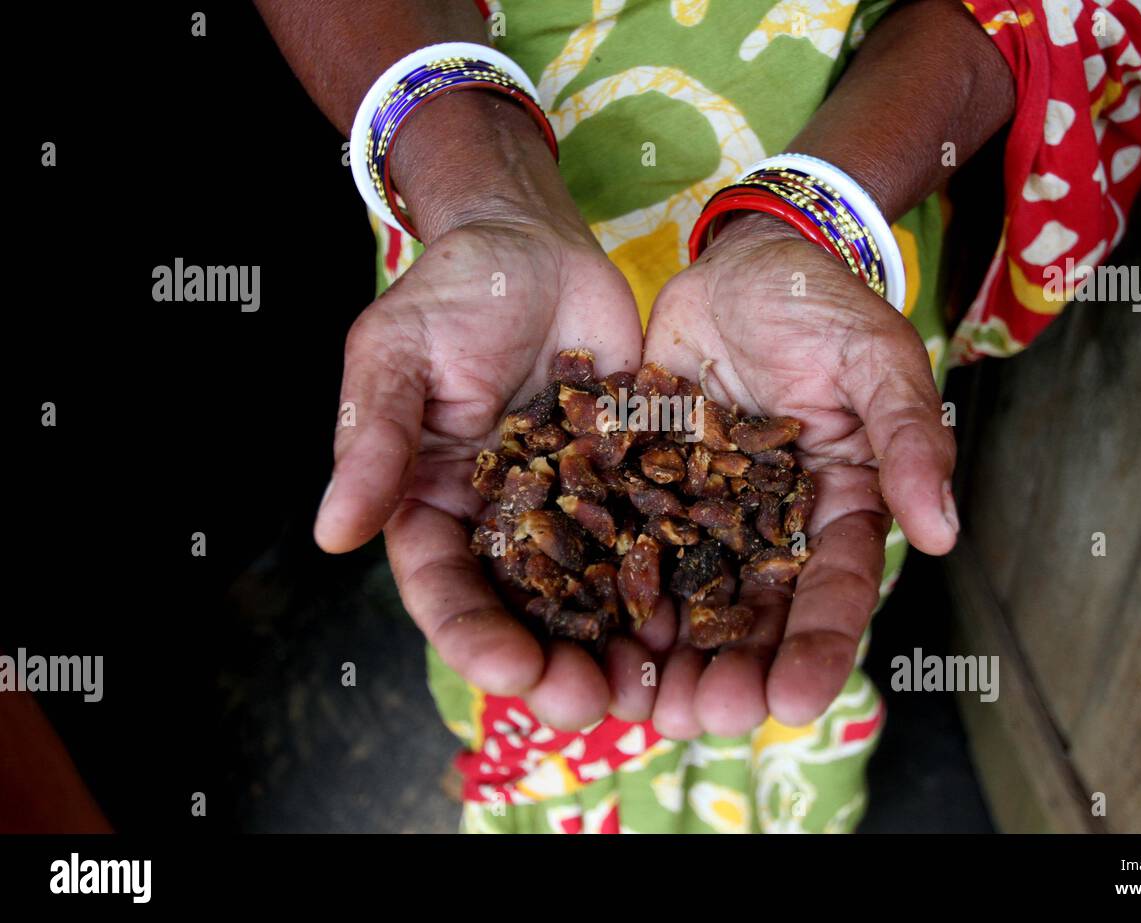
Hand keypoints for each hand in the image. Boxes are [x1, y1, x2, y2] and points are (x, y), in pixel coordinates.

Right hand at [313, 95, 647, 730]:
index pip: (444, 589)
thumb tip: (331, 533)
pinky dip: (678, 577)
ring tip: (653, 688)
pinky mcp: (635, 479)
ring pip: (597, 591)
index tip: (506, 673)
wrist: (533, 244)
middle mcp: (507, 522)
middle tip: (590, 703)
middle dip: (554, 664)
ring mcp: (577, 506)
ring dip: (621, 644)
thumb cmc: (450, 294)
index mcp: (436, 507)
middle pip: (525, 612)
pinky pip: (658, 534)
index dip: (472, 637)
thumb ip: (375, 443)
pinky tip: (706, 614)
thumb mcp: (397, 358)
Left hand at [642, 212, 958, 737]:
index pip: (836, 590)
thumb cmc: (823, 305)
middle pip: (758, 614)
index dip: (819, 648)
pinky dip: (614, 589)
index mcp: (837, 505)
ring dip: (670, 655)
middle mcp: (773, 524)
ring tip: (644, 706)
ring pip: (690, 596)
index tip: (795, 702)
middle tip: (703, 720)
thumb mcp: (877, 360)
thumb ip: (909, 438)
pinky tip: (590, 631)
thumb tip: (944, 532)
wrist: (743, 260)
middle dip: (734, 672)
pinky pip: (632, 542)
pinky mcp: (651, 484)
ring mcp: (708, 509)